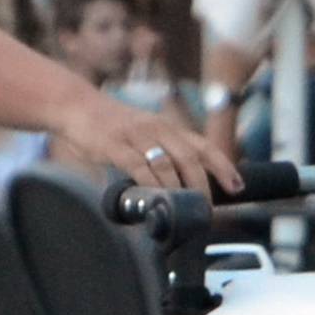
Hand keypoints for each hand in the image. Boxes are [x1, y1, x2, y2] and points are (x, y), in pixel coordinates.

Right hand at [50, 91, 237, 197]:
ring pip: (167, 163)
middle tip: (206, 209)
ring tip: (184, 210)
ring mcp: (136, 135)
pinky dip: (150, 184)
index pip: (204, 146)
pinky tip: (155, 199)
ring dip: (179, 190)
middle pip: (190, 158)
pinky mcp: (114, 144)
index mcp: (168, 127)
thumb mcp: (144, 134)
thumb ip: (162, 154)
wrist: (76, 105)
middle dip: (203, 186)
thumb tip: (180, 187)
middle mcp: (157, 128)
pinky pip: (138, 166)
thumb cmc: (111, 125)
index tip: (238, 187)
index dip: (224, 166)